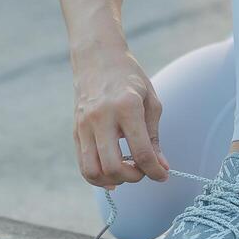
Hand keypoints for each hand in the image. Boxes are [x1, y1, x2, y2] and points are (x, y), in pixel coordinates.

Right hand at [72, 42, 169, 189]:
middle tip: (142, 171)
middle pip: (113, 166)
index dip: (155, 171)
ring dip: (113, 180)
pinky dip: (97, 177)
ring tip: (126, 172)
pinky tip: (111, 176)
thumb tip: (161, 167)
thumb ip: (154, 137)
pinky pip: (83, 164)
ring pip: (92, 170)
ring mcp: (84, 125)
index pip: (141, 152)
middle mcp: (102, 117)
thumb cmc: (130, 79)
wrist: (98, 58)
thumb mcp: (151, 102)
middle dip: (133, 178)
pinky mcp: (75, 131)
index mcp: (126, 107)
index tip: (163, 176)